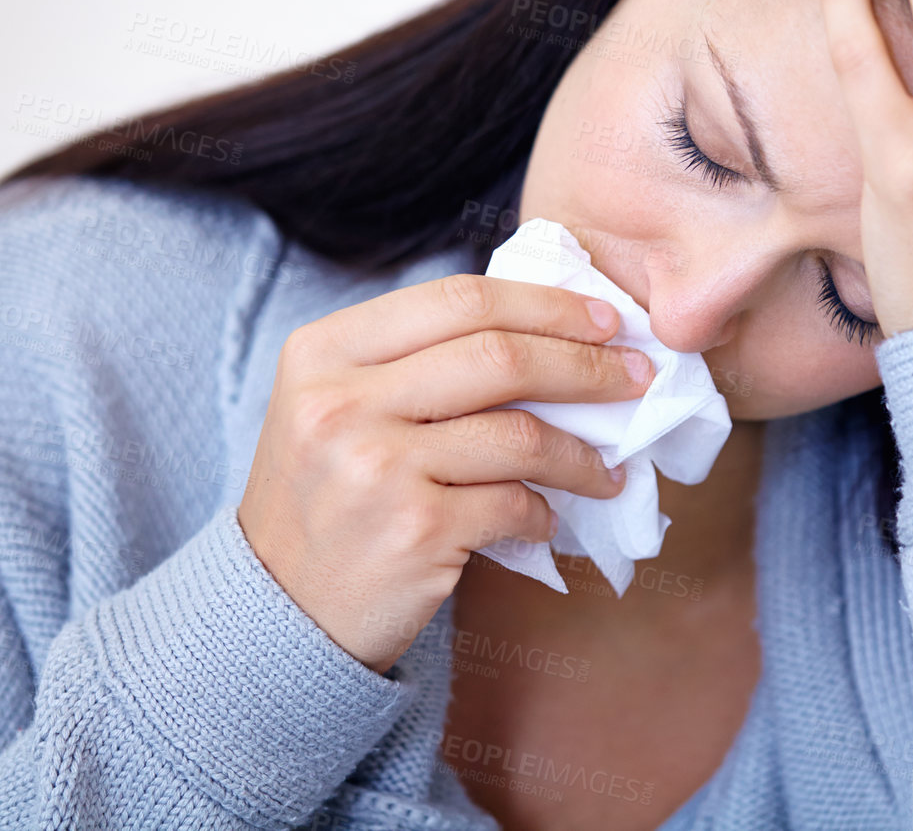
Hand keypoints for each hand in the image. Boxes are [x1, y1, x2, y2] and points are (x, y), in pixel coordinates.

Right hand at [237, 275, 649, 673]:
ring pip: (520, 433)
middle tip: (635, 376)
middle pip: (499, 355)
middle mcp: (341, 402)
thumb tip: (545, 330)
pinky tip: (546, 518)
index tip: (604, 318)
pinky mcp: (414, 531)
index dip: (545, 303)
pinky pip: (514, 502)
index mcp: (323, 352)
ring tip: (607, 467)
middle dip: (585, 363)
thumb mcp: (337, 408)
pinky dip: (544, 511)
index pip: (458, 300)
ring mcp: (376, 466)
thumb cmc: (326, 499)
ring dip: (582, 452)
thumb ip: (414, 362)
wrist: (277, 612)